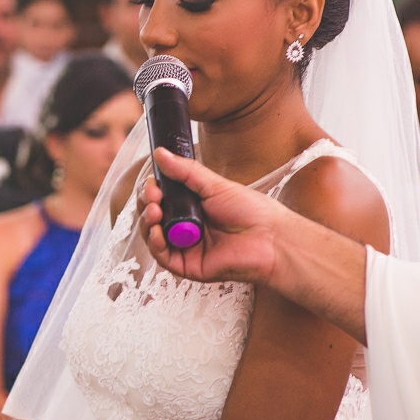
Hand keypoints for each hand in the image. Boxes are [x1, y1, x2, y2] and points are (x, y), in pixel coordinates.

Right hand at [140, 147, 283, 284]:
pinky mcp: (188, 266)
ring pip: (152, 236)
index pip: (160, 198)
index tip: (153, 183)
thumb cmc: (252, 213)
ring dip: (147, 222)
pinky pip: (162, 257)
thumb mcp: (215, 185)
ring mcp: (186, 247)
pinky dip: (155, 243)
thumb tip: (161, 153)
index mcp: (191, 207)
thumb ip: (185, 171)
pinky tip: (157, 232)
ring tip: (155, 211)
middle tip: (154, 196)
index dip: (152, 191)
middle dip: (148, 204)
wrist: (271, 238)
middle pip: (152, 217)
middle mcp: (186, 227)